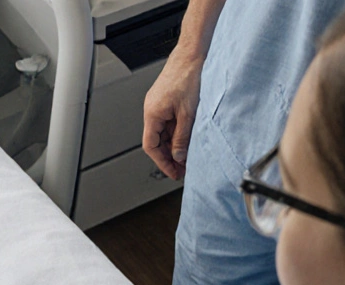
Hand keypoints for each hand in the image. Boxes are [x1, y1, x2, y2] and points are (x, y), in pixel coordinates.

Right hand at [141, 54, 203, 179]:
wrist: (193, 53)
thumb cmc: (189, 75)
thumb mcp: (188, 113)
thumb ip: (182, 138)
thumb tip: (179, 155)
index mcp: (152, 113)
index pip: (151, 146)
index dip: (162, 162)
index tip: (173, 172)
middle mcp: (152, 109)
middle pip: (157, 141)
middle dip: (170, 156)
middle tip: (183, 168)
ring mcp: (159, 104)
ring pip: (164, 132)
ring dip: (175, 145)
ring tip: (188, 155)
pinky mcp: (167, 99)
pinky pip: (169, 122)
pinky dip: (178, 132)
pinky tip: (188, 137)